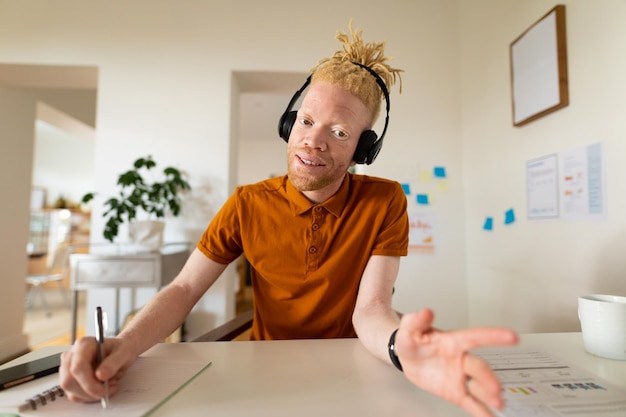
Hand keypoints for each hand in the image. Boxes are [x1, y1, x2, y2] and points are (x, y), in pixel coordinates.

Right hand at [59, 336, 135, 402]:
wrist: (119, 352)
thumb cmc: (120, 350)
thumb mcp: (124, 353)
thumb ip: (113, 362)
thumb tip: (100, 375)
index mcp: (84, 344)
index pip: (78, 367)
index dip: (88, 383)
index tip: (103, 390)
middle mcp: (72, 355)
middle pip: (69, 380)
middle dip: (89, 391)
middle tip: (108, 390)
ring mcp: (68, 367)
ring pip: (69, 388)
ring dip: (89, 394)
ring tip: (107, 386)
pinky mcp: (69, 378)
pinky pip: (73, 394)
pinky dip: (87, 396)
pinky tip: (99, 389)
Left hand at [395, 309, 517, 416]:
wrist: (407, 357)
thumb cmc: (412, 339)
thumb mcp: (410, 327)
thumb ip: (417, 320)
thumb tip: (426, 311)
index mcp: (453, 341)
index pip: (475, 337)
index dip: (493, 336)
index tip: (512, 337)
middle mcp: (462, 359)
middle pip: (478, 367)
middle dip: (488, 377)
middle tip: (496, 388)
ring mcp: (460, 377)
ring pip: (478, 386)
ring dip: (489, 395)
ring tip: (499, 404)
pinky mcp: (456, 392)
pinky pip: (471, 403)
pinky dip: (482, 412)